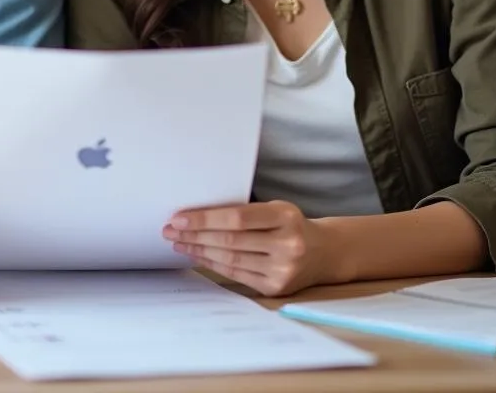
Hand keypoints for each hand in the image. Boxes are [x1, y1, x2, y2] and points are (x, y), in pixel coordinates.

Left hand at [163, 200, 339, 296]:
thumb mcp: (275, 209)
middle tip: (170, 230)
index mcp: (285, 216)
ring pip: (231, 259)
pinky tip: (198, 256)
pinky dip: (213, 264)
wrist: (324, 252)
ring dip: (199, 251)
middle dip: (195, 235)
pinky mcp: (276, 287)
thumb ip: (244, 212)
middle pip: (230, 240)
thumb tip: (197, 215)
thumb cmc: (290, 224)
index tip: (179, 217)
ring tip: (179, 243)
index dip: (205, 218)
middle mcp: (286, 244)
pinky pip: (237, 274)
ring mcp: (283, 269)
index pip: (237, 217)